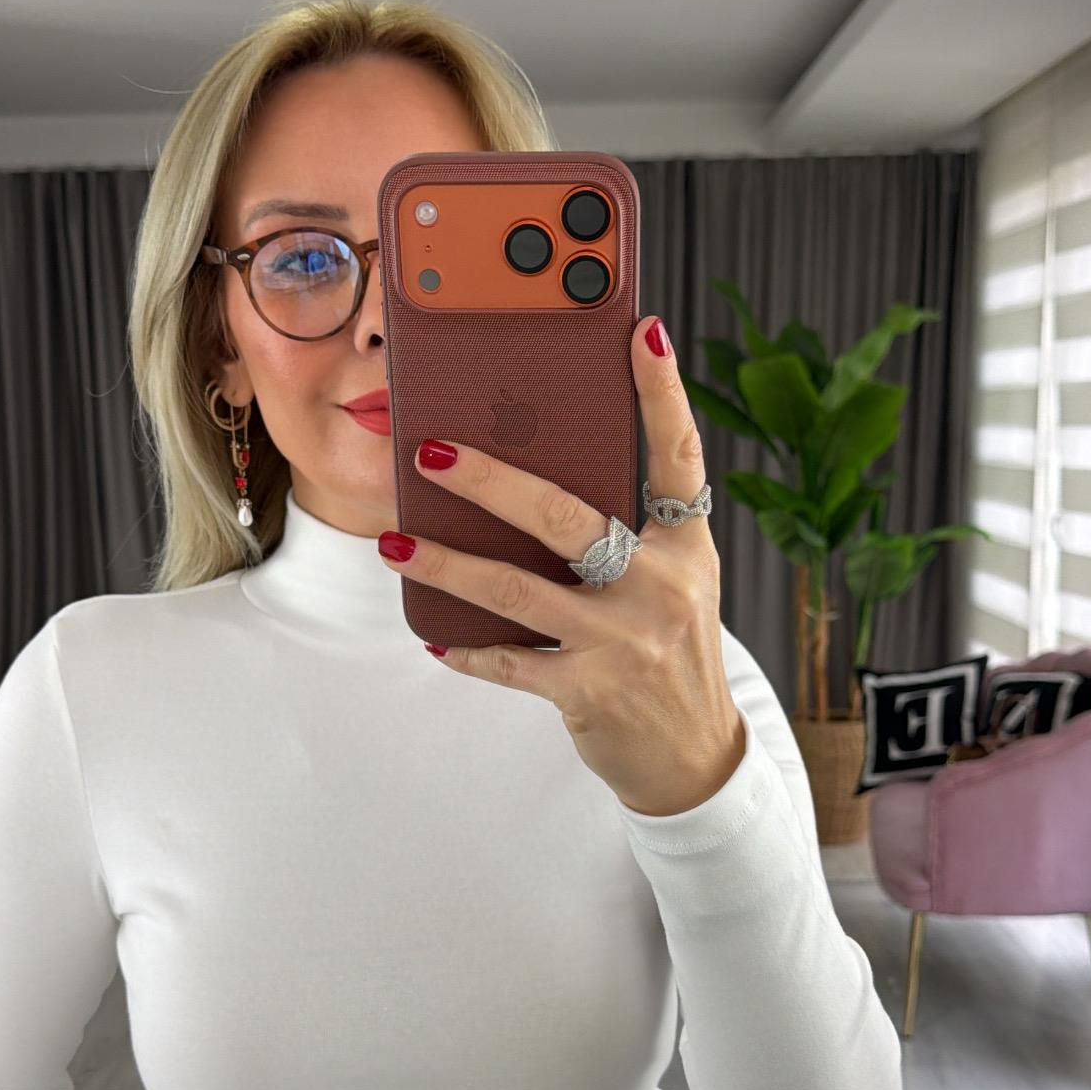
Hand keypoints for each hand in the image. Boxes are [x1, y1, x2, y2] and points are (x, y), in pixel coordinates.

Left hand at [379, 314, 747, 816]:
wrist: (694, 757)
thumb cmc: (670, 651)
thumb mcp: (672, 583)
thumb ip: (628, 532)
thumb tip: (534, 476)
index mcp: (686, 546)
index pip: (676, 455)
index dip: (661, 392)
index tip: (640, 332)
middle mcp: (660, 586)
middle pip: (564, 515)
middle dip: (489, 478)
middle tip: (429, 449)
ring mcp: (624, 641)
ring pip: (517, 588)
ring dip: (448, 563)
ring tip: (396, 543)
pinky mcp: (589, 691)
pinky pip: (510, 659)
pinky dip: (467, 647)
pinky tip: (434, 632)